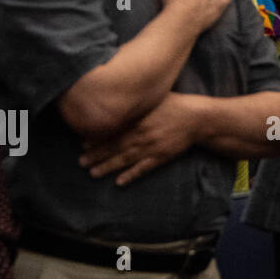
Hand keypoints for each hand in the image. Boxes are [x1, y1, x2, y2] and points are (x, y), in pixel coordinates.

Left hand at [79, 93, 200, 185]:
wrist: (198, 118)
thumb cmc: (176, 105)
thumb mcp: (155, 98)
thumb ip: (137, 101)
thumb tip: (118, 97)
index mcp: (139, 119)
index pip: (113, 130)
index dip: (97, 138)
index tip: (83, 143)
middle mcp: (142, 134)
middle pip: (115, 146)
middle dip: (96, 155)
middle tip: (81, 162)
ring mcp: (151, 147)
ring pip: (125, 159)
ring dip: (108, 167)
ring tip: (93, 173)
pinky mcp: (161, 156)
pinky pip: (143, 168)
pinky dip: (131, 175)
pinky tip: (119, 182)